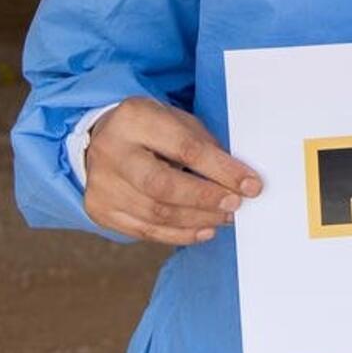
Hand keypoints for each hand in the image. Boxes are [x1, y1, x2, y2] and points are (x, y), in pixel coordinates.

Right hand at [84, 96, 262, 245]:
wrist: (102, 139)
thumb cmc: (150, 128)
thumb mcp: (176, 120)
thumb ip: (203, 145)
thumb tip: (237, 180)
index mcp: (134, 118)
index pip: (184, 148)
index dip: (221, 169)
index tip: (251, 184)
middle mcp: (111, 151)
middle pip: (162, 186)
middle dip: (206, 198)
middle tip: (235, 205)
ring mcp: (102, 184)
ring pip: (155, 213)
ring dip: (198, 219)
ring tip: (225, 217)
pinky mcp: (100, 210)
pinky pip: (145, 231)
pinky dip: (179, 234)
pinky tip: (203, 230)